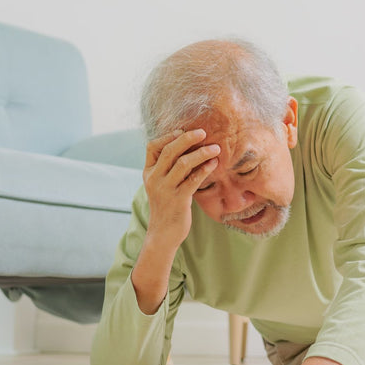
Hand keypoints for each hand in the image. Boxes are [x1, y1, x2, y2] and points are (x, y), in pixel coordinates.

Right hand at [143, 128, 220, 248]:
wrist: (163, 234)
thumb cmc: (167, 206)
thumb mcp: (162, 185)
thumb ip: (169, 168)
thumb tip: (189, 149)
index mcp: (148, 172)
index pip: (152, 147)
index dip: (168, 136)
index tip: (183, 131)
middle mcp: (154, 179)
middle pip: (170, 151)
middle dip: (187, 139)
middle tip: (203, 132)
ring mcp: (165, 189)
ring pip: (182, 163)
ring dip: (201, 153)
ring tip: (216, 148)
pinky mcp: (178, 200)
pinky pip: (193, 180)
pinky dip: (205, 170)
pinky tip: (214, 164)